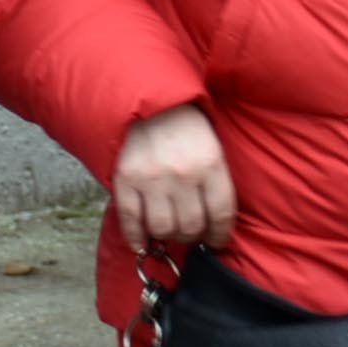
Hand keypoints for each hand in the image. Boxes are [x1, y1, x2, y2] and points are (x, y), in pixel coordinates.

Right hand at [113, 104, 235, 252]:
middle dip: (193, 236)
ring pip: (163, 228)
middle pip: (192, 225)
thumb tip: (214, 221)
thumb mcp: (212, 147)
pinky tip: (143, 243)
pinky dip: (137, 238)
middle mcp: (183, 174)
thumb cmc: (186, 127)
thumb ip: (214, 180)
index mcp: (211, 163)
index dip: (220, 234)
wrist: (149, 104)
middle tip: (192, 234)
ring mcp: (152, 179)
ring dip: (168, 237)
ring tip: (171, 231)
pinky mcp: (126, 182)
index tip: (217, 241)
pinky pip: (131, 221)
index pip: (222, 212)